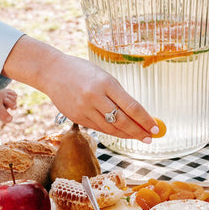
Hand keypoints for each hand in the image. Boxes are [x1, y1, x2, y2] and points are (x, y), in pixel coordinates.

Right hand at [3, 39, 158, 142]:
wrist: (52, 72)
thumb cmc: (82, 72)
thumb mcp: (104, 77)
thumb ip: (118, 95)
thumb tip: (138, 115)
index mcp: (106, 83)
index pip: (131, 107)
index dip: (146, 120)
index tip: (156, 128)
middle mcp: (95, 97)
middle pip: (122, 121)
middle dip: (139, 131)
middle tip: (150, 138)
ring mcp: (84, 109)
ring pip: (111, 128)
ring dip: (127, 135)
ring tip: (139, 137)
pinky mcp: (77, 117)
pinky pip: (99, 128)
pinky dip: (112, 132)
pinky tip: (122, 133)